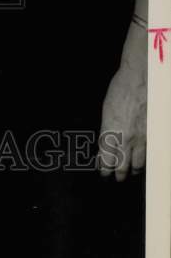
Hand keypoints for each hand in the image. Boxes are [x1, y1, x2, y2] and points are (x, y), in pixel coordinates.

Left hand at [97, 61, 146, 181]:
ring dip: (133, 169)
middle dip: (118, 174)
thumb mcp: (107, 110)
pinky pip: (150, 154)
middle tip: (117, 178)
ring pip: (138, 164)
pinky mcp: (154, 136)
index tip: (103, 172)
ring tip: (130, 171)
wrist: (141, 79)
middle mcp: (126, 139)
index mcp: (111, 132)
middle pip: (122, 166)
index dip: (104, 168)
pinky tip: (143, 161)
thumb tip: (108, 142)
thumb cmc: (120, 90)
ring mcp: (142, 138)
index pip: (106, 159)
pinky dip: (145, 159)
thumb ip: (108, 128)